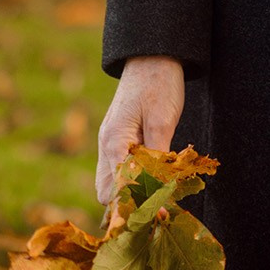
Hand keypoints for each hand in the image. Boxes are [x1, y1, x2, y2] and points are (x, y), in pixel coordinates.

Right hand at [95, 55, 184, 204]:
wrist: (154, 54)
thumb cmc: (159, 83)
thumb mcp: (162, 120)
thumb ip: (156, 158)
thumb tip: (155, 194)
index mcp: (114, 143)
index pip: (117, 191)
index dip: (137, 207)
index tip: (160, 216)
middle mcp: (106, 146)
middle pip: (108, 194)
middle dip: (129, 205)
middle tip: (159, 210)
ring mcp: (110, 142)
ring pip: (112, 183)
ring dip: (131, 193)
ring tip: (159, 198)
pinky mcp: (119, 137)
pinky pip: (120, 168)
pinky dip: (134, 179)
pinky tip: (154, 179)